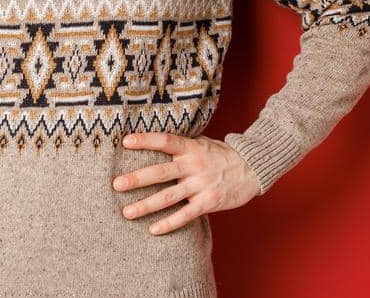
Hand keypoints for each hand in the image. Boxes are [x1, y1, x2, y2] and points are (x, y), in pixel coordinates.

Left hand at [113, 132, 261, 234]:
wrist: (253, 168)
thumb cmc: (221, 154)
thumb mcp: (201, 143)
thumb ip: (180, 144)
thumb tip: (151, 140)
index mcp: (190, 148)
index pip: (165, 141)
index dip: (145, 140)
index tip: (125, 142)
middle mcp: (193, 166)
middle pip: (161, 172)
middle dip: (137, 179)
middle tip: (116, 185)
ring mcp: (201, 185)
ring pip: (169, 197)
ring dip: (146, 205)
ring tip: (126, 212)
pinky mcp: (209, 202)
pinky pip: (186, 215)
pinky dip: (169, 223)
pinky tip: (153, 229)